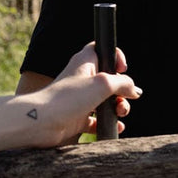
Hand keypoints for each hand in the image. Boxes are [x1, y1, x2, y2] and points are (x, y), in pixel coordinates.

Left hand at [26, 42, 141, 146]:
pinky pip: (98, 120)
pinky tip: (116, 127)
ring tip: (120, 114)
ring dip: (118, 107)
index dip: (116, 57)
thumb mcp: (102, 83)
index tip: (123, 68)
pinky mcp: (77, 117)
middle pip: (109, 79)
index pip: (103, 50)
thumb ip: (123, 83)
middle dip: (122, 90)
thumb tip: (135, 90)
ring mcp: (80, 99)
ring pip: (105, 100)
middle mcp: (82, 78)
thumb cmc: (68, 97)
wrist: (41, 122)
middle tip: (124, 98)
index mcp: (85, 62)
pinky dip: (108, 123)